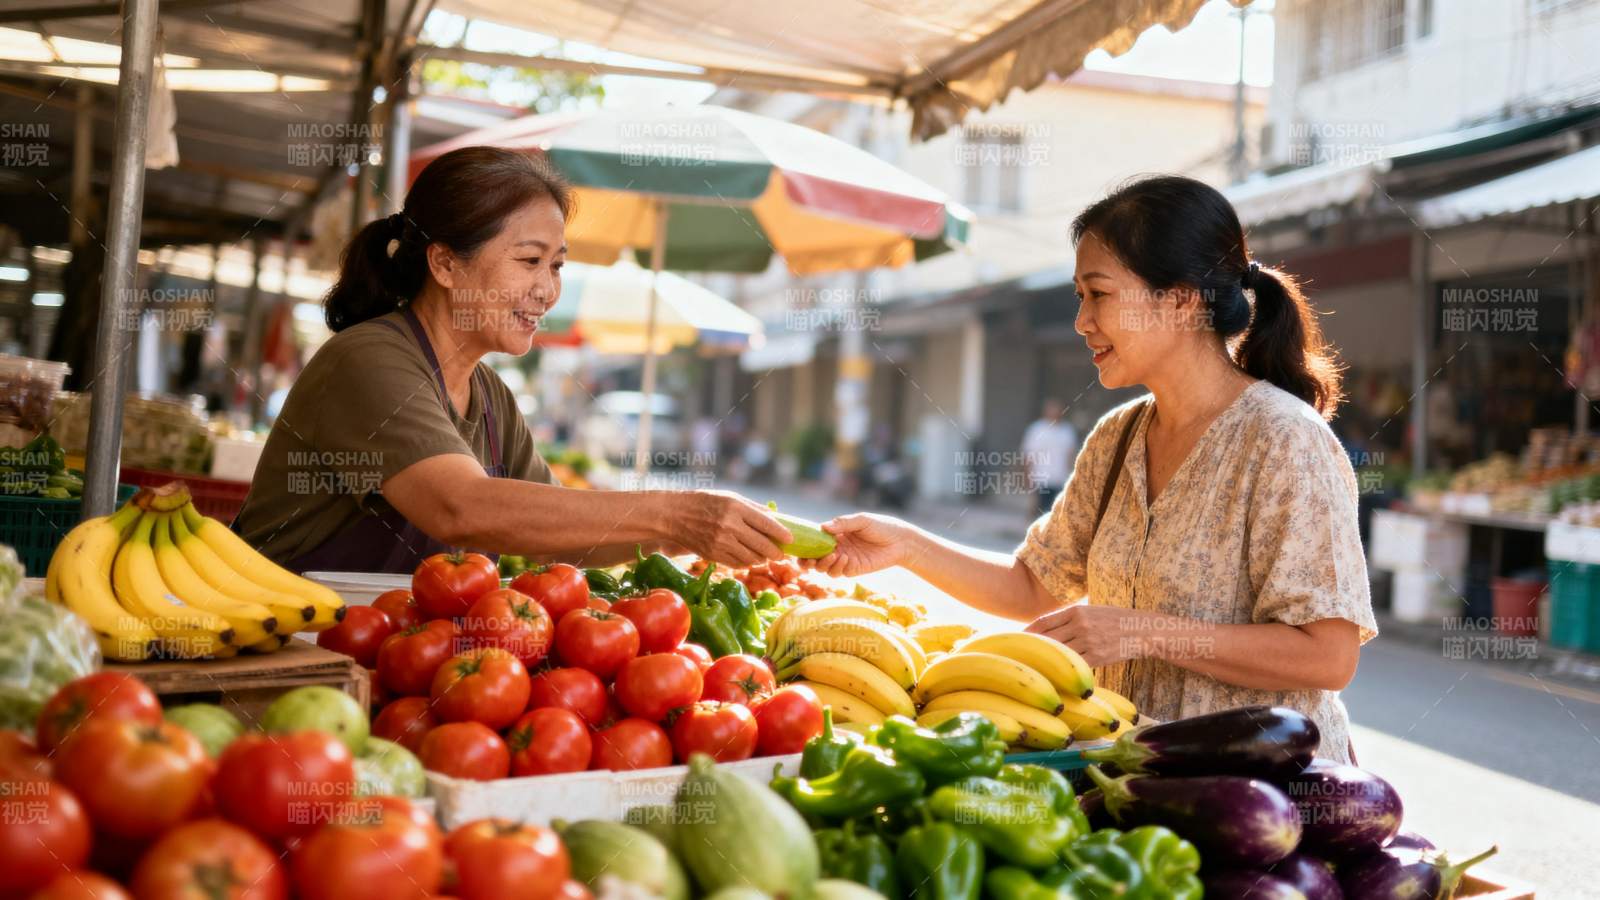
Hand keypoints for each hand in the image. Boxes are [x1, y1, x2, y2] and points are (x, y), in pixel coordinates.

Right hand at [673, 489, 792, 567]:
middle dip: (775, 552)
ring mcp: (721, 542)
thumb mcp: (729, 497)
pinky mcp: (713, 555)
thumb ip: (752, 508)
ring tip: (765, 556)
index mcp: (736, 508)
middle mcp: (730, 526)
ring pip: (751, 557)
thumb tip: (775, 517)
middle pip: (762, 545)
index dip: (782, 534)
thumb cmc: (704, 502)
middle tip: (781, 554)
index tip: (790, 539)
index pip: (767, 524)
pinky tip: (749, 558)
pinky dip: (746, 562)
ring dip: (761, 559)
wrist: (674, 515)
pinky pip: (737, 563)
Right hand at [805, 513, 916, 577]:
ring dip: (824, 564)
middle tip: (809, 560)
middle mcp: (836, 548)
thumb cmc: (881, 526)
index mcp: (835, 534)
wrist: (901, 541)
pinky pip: (839, 572)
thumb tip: (822, 527)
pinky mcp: (853, 569)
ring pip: (824, 568)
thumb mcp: (861, 520)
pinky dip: (838, 567)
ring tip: (833, 555)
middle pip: (814, 558)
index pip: (814, 541)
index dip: (805, 545)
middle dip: (807, 561)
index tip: (800, 546)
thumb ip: (842, 523)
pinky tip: (845, 558)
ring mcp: (844, 560)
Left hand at [1024, 603, 1162, 667]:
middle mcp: (1080, 624)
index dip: (1027, 632)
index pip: (1043, 622)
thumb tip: (1042, 629)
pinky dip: (1064, 671)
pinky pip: (1075, 665)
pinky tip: (1056, 675)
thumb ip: (1068, 618)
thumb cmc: (1113, 620)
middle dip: (1031, 648)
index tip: (1016, 640)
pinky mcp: (1097, 657)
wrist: (1142, 630)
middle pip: (1046, 639)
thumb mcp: (1090, 611)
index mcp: (1076, 611)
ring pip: (1059, 653)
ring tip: (1033, 668)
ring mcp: (1089, 641)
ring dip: (1045, 662)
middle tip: (1018, 657)